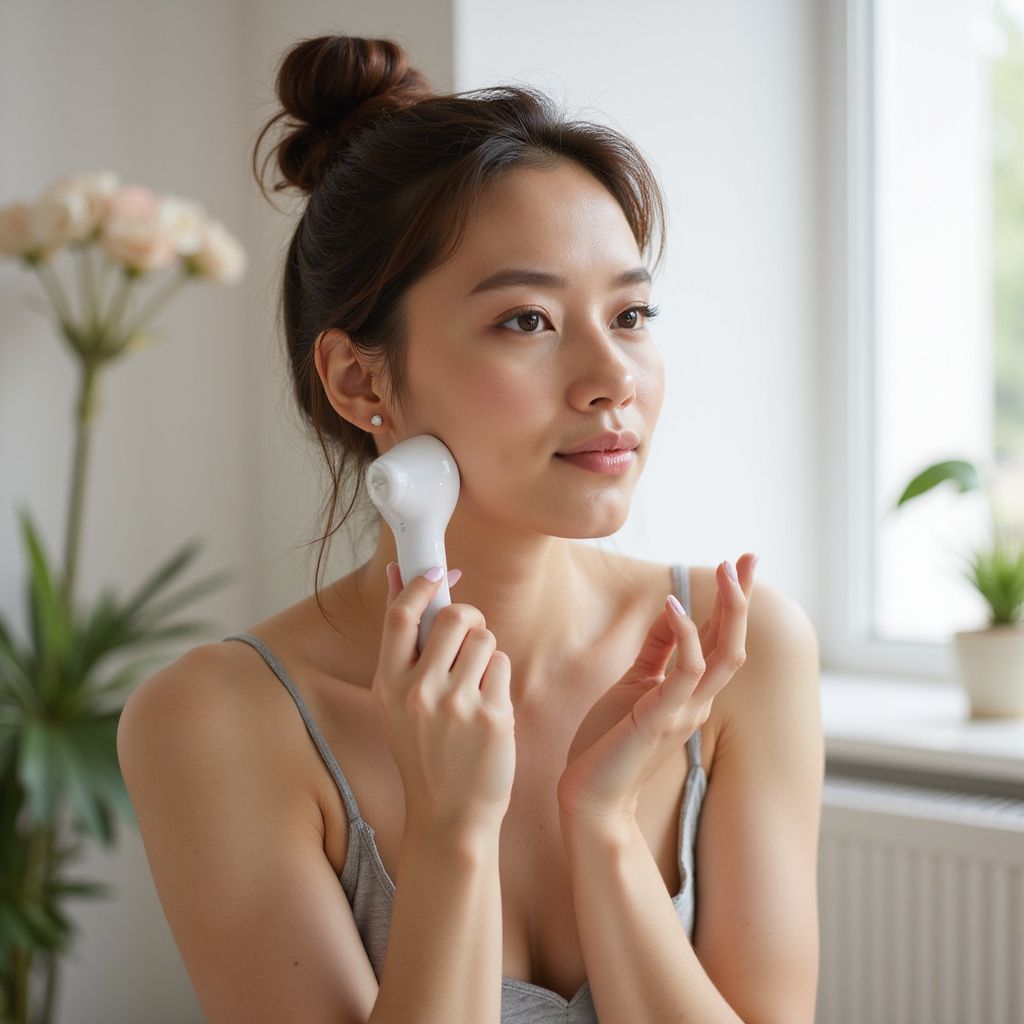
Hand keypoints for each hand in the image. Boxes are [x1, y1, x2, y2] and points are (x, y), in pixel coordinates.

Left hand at [556, 554, 756, 827]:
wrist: (592, 796)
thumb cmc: (609, 744)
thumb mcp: (636, 685)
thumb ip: (657, 651)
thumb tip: (675, 609)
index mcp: (690, 692)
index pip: (720, 640)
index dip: (734, 602)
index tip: (743, 563)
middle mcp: (696, 701)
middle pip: (733, 643)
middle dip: (742, 599)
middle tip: (748, 559)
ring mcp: (682, 712)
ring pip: (722, 656)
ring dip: (728, 612)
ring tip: (725, 571)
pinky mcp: (658, 720)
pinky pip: (683, 674)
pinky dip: (685, 637)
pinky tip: (674, 605)